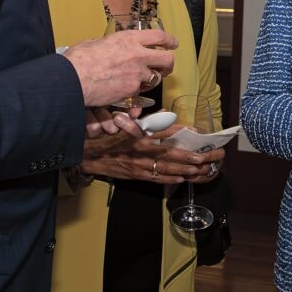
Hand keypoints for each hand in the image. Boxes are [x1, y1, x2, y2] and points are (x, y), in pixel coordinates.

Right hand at [64, 28, 176, 107]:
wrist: (74, 79)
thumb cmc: (79, 60)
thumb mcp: (94, 43)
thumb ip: (107, 44)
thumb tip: (106, 47)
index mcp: (129, 38)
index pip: (159, 36)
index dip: (169, 40)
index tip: (173, 43)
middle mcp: (137, 54)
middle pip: (167, 59)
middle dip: (168, 64)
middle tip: (164, 67)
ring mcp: (137, 73)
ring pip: (155, 78)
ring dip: (151, 80)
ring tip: (142, 81)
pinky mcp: (132, 90)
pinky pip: (140, 92)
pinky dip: (136, 92)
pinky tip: (127, 91)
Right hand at [80, 124, 225, 184]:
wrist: (89, 156)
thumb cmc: (106, 137)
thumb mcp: (122, 123)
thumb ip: (142, 118)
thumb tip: (162, 113)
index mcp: (137, 135)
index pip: (162, 132)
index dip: (179, 131)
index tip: (193, 131)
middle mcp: (139, 151)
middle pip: (168, 154)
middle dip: (186, 156)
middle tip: (202, 157)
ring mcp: (138, 165)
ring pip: (164, 168)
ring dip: (182, 169)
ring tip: (198, 169)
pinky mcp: (136, 175)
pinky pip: (156, 178)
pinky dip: (169, 178)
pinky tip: (181, 178)